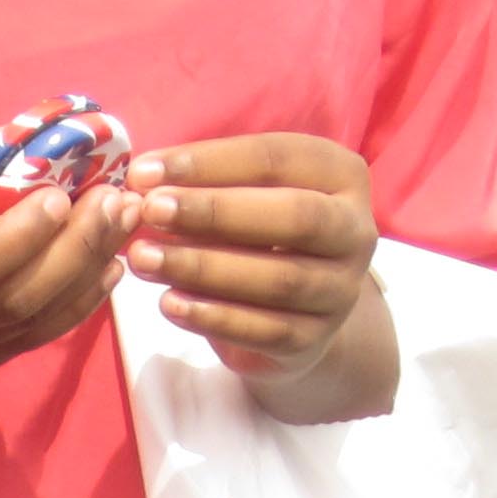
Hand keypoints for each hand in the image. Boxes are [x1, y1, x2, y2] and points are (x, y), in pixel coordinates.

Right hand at [0, 117, 134, 382]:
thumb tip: (27, 142)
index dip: (19, 239)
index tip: (60, 193)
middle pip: (1, 306)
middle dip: (71, 255)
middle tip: (117, 203)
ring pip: (15, 334)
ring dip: (78, 285)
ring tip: (121, 233)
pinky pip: (9, 346)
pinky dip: (60, 314)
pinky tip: (94, 274)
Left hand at [123, 137, 380, 391]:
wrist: (296, 317)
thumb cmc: (260, 239)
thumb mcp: (244, 199)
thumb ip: (206, 186)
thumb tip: (141, 182)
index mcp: (341, 176)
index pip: (276, 158)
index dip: (208, 162)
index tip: (143, 172)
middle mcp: (355, 230)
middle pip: (292, 215)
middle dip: (213, 211)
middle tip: (149, 211)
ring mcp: (340, 289)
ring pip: (278, 278)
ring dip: (203, 267)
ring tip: (144, 260)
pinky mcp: (314, 339)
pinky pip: (264, 329)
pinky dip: (212, 317)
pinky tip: (168, 304)